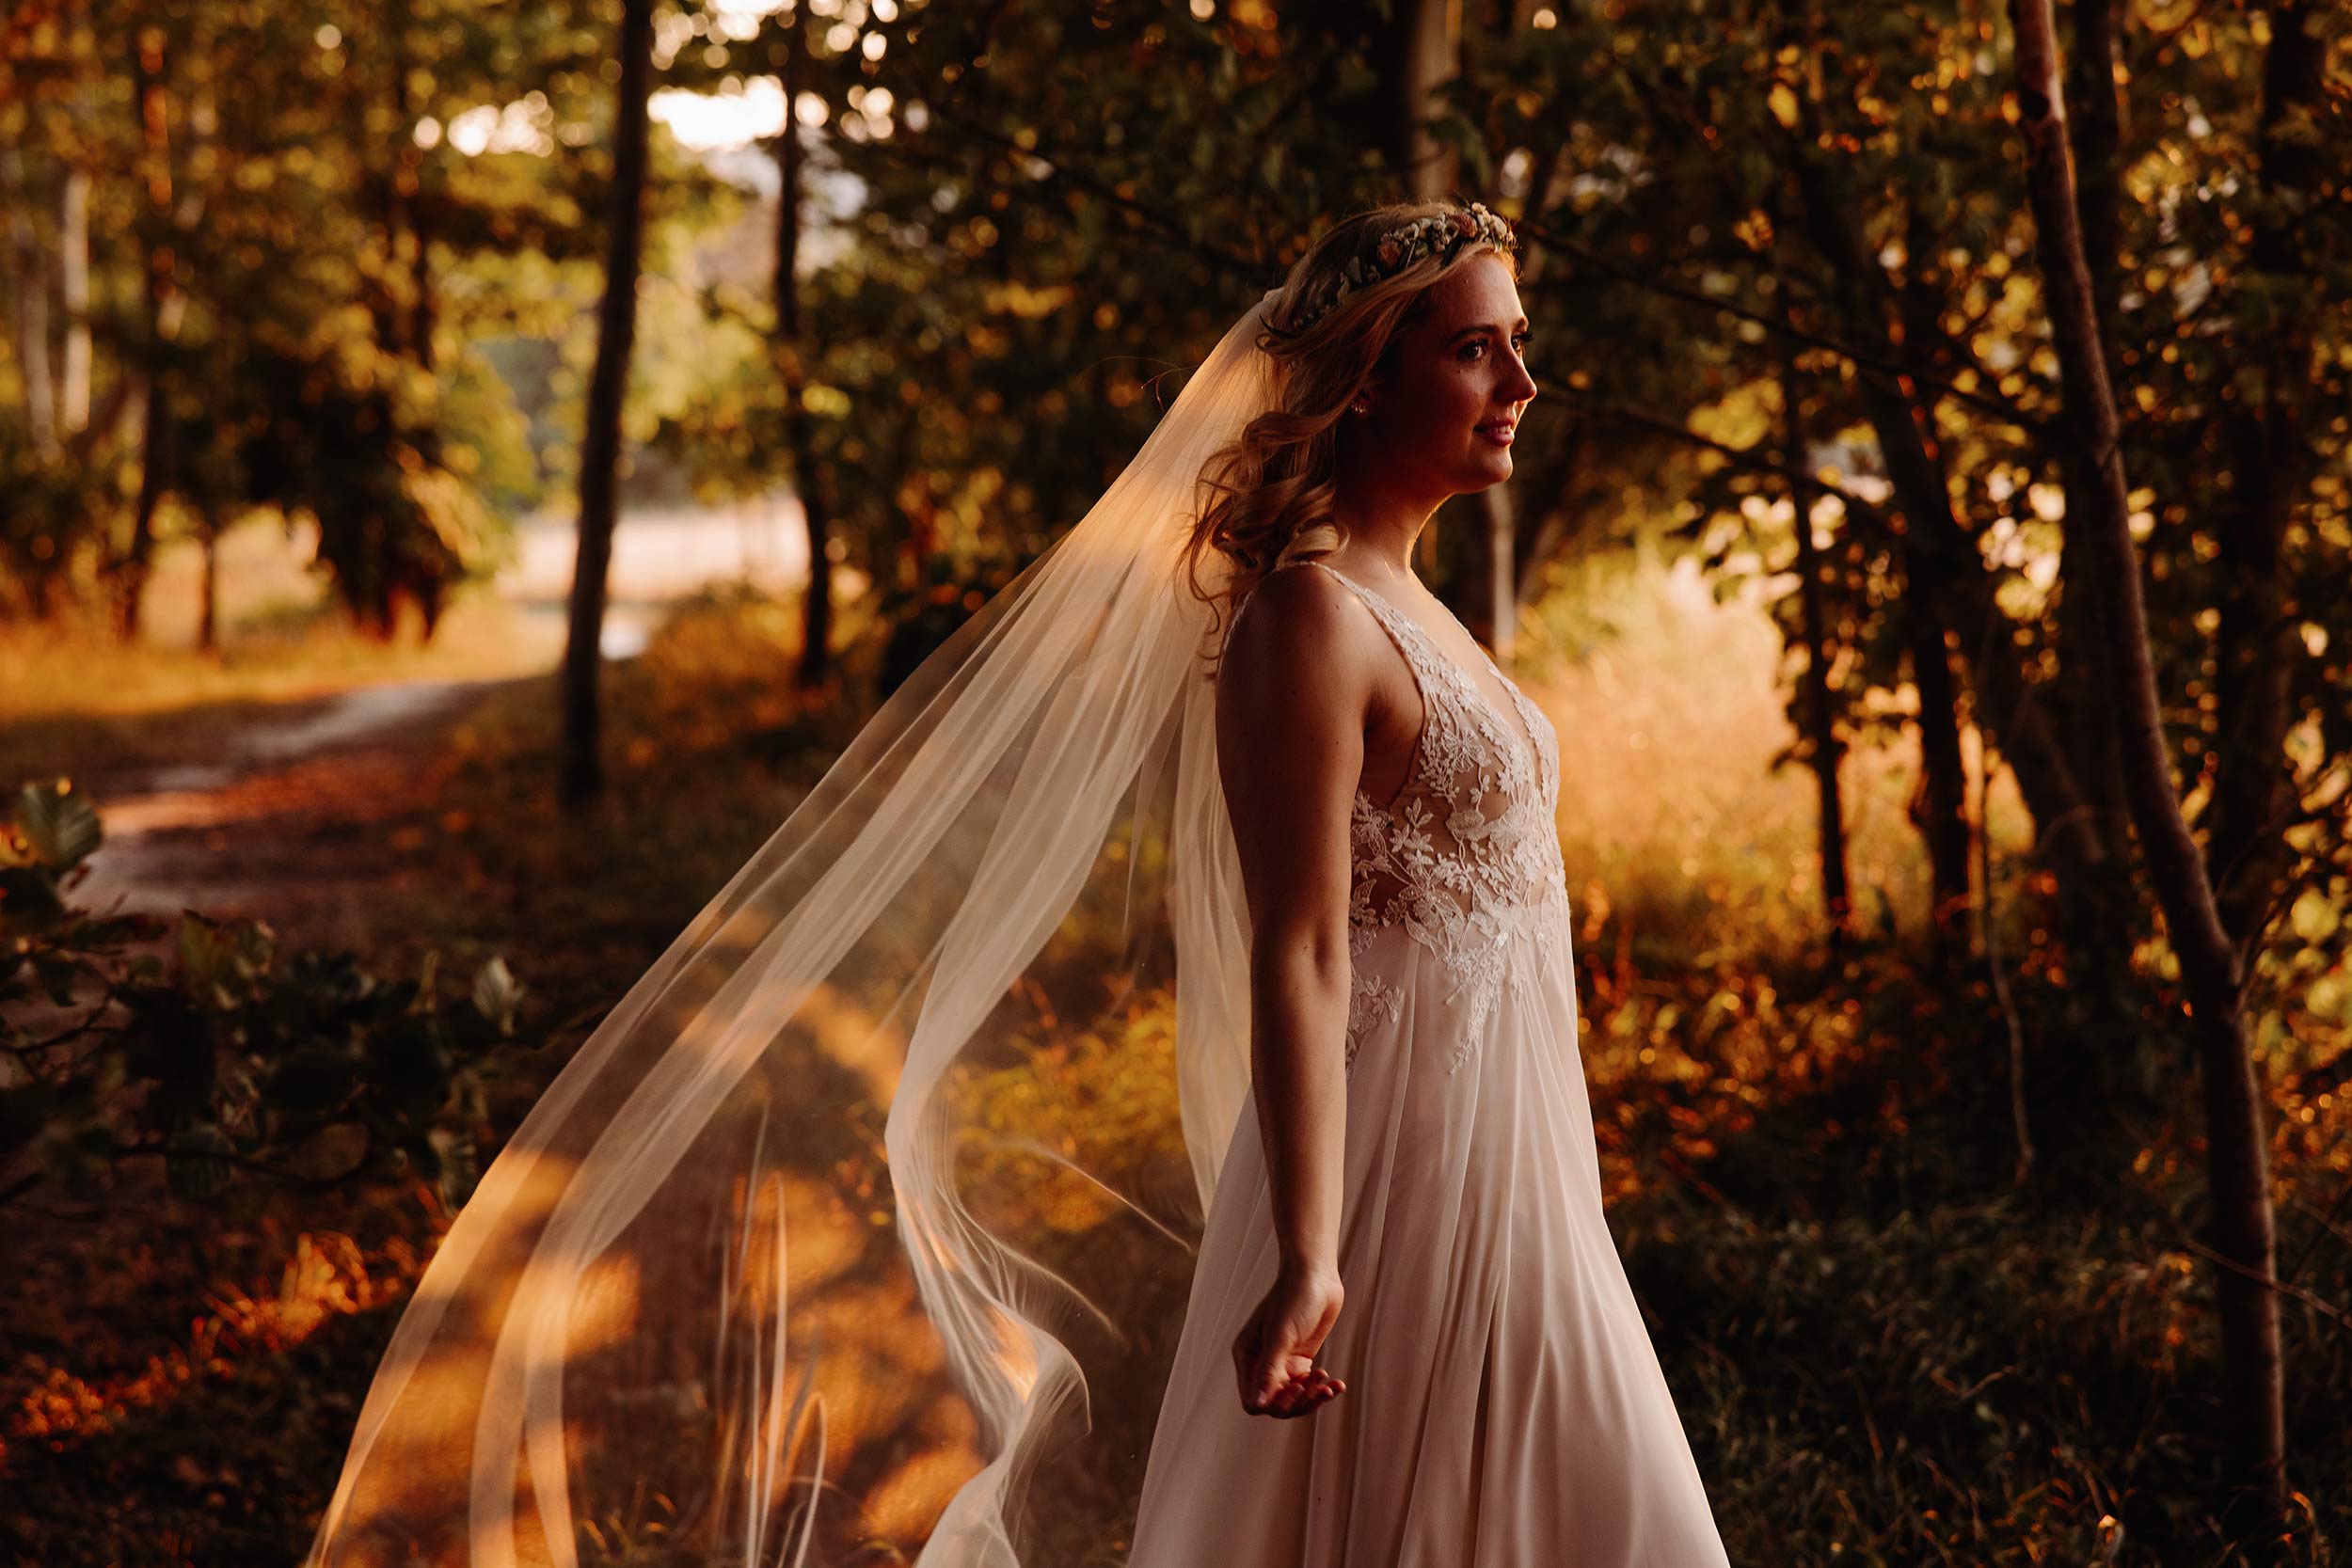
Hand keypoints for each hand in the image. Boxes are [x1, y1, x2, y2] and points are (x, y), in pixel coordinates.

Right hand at [1231, 1263, 1345, 1417]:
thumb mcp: (1282, 1336)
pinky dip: (1322, 1389)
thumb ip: (1269, 1371)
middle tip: (1316, 1387)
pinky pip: (1307, 1387)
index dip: (1273, 1403)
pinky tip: (1336, 1383)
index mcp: (1247, 1357)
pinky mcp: (1300, 1359)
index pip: (1253, 1400)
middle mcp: (1261, 1363)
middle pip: (1275, 1404)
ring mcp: (1281, 1362)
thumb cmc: (1294, 1298)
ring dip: (1312, 1397)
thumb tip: (1257, 1403)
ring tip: (1329, 1385)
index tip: (1295, 1389)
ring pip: (1293, 1399)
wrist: (1316, 1276)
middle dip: (1297, 1402)